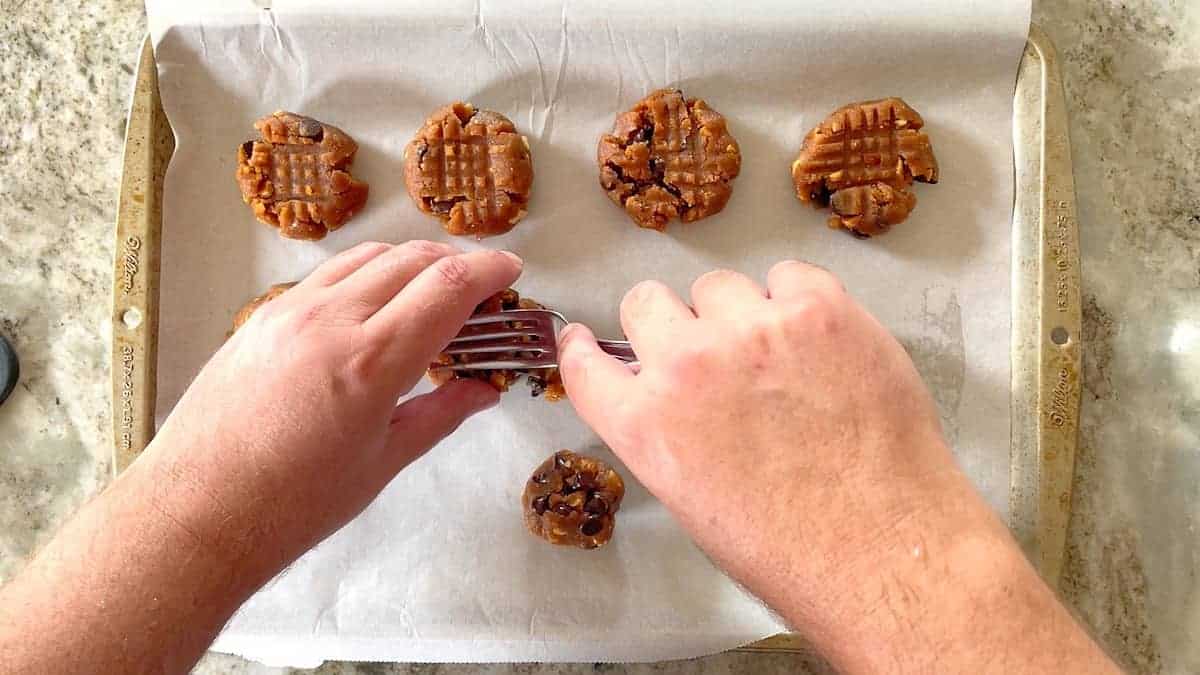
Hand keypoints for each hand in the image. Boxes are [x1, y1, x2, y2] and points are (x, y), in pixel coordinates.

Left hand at [139, 240, 521, 574]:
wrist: (197, 512)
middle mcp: (330, 320)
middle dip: (456, 264)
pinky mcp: (260, 317)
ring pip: (367, 257)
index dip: (489, 270)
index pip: (447, 287)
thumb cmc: (293, 504)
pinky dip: (365, 275)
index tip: (510, 271)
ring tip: (430, 292)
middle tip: (478, 291)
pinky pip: (327, 276)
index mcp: (371, 361)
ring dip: (410, 262)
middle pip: (412, 259)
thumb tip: (482, 392)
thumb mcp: (382, 463)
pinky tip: (372, 308)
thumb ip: (439, 415)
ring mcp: (289, 311)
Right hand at [559, 261, 960, 587]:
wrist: (881, 550)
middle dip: (671, 326)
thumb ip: (663, 433)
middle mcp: (686, 365)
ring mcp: (753, 330)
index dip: (585, 347)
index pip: (585, 362)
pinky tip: (818, 342)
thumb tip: (669, 396)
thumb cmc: (788, 549)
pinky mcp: (818, 309)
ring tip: (779, 357)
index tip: (589, 339)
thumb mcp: (690, 499)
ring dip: (738, 313)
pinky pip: (787, 274)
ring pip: (719, 286)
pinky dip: (796, 299)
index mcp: (644, 423)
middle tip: (711, 356)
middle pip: (646, 302)